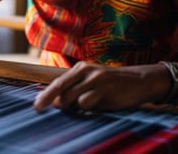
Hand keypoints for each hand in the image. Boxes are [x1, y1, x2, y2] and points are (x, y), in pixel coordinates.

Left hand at [33, 61, 161, 111]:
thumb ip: (76, 89)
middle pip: (61, 89)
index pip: (58, 82)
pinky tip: (101, 105)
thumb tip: (56, 103)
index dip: (45, 95)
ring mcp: (95, 79)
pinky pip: (87, 103)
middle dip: (52, 102)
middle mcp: (86, 71)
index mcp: (81, 68)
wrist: (140, 80)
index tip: (36, 107)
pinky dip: (89, 108)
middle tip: (44, 109)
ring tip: (92, 103)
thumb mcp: (92, 82)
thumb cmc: (112, 85)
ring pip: (72, 98)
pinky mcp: (105, 89)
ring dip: (75, 107)